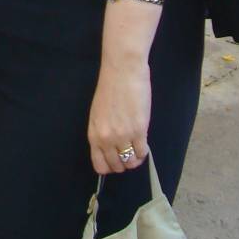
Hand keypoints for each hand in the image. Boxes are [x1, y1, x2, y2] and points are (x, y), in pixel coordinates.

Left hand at [88, 55, 151, 177]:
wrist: (122, 72)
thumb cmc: (110, 89)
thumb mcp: (98, 114)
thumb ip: (102, 132)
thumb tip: (111, 148)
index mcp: (94, 134)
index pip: (100, 165)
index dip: (110, 166)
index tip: (116, 161)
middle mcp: (106, 139)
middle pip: (117, 166)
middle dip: (123, 163)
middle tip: (129, 153)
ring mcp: (123, 136)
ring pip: (131, 162)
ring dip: (135, 159)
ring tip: (137, 149)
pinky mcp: (139, 130)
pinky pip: (142, 152)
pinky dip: (144, 152)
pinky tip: (143, 143)